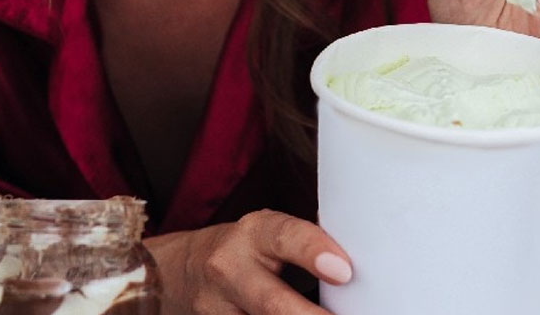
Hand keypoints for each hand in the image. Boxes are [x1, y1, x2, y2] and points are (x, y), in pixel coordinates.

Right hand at [145, 210, 351, 314]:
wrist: (177, 272)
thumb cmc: (244, 250)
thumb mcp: (270, 235)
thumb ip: (304, 244)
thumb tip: (361, 259)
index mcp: (255, 233)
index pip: (286, 237)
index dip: (314, 252)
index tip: (344, 271)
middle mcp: (230, 268)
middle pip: (272, 303)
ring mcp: (216, 307)